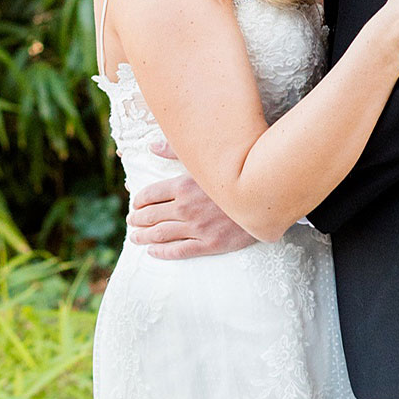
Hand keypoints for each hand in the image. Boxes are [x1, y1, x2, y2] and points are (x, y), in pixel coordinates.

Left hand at [126, 147, 257, 258]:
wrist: (267, 197)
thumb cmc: (238, 174)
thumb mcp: (206, 159)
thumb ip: (176, 151)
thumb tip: (152, 146)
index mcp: (183, 185)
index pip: (150, 194)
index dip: (139, 200)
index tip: (135, 204)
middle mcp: (186, 207)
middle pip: (151, 215)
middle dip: (137, 219)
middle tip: (131, 221)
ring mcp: (197, 227)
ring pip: (161, 234)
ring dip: (144, 236)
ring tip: (135, 237)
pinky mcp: (209, 244)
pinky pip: (179, 251)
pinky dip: (162, 252)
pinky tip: (153, 252)